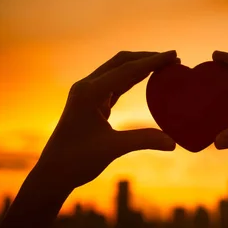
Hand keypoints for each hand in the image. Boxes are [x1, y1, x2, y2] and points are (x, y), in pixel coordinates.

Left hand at [32, 51, 178, 192]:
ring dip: (140, 66)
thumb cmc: (77, 160)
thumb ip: (144, 141)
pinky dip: (132, 79)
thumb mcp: (113, 148)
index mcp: (90, 93)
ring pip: (117, 71)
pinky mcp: (90, 102)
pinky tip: (146, 78)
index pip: (127, 70)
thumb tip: (173, 143)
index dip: (152, 62)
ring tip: (164, 65)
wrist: (53, 172)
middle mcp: (87, 87)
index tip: (174, 54)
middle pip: (121, 62)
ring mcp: (87, 94)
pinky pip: (114, 84)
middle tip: (173, 58)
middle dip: (147, 58)